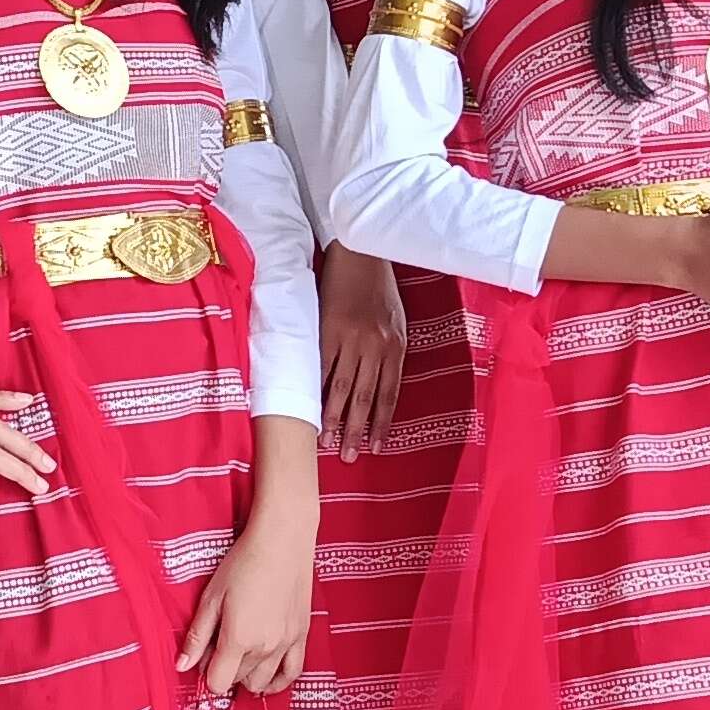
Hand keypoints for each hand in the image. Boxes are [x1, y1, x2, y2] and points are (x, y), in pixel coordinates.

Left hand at [180, 438, 317, 696]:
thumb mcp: (211, 597)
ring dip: (248, 676)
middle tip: (220, 646)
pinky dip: (278, 681)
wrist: (283, 541)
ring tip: (241, 657)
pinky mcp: (302, 635)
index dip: (206, 673)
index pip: (218, 682)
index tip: (204, 657)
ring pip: (263, 683)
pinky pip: (292, 673)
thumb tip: (181, 666)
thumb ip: (197, 636)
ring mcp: (286, 644)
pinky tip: (267, 678)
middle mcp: (265, 647)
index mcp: (238, 638)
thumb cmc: (244, 563)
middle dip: (225, 670)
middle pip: (238, 682)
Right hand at [316, 243, 408, 458]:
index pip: (390, 394)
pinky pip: (323, 369)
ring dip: (335, 418)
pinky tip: (312, 409)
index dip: (383, 423)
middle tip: (350, 457)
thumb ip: (390, 350)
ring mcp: (352, 340)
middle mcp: (377, 347)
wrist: (360, 252)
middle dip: (358, 430)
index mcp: (396, 346)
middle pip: (367, 398)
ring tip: (328, 442)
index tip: (377, 447)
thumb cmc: (378, 286)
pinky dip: (318, 391)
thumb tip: (383, 382)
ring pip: (344, 388)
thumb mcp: (397, 319)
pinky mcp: (328, 331)